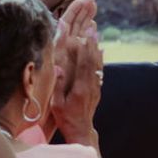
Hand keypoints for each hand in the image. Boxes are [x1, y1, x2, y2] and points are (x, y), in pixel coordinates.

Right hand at [48, 0, 103, 146]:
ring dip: (97, 48)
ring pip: (98, 64)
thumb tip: (58, 68)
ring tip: (96, 33)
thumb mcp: (57, 104)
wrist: (80, 130)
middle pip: (93, 60)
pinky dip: (99, 58)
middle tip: (92, 27)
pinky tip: (100, 50)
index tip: (84, 35)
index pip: (84, 64)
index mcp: (81, 88)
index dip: (84, 49)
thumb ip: (59, 85)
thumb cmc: (65, 117)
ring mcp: (96, 86)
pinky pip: (99, 70)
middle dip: (92, 43)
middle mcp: (91, 85)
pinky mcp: (97, 88)